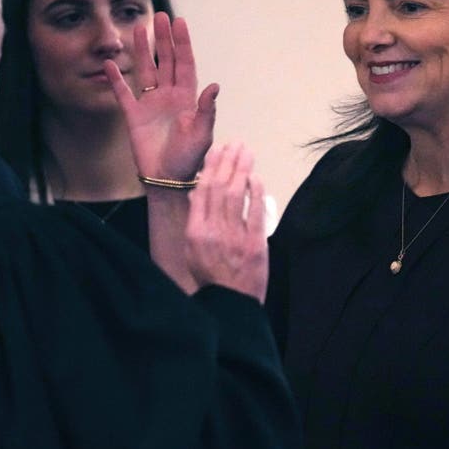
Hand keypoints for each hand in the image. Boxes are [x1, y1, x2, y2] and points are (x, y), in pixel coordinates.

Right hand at [106, 12, 216, 181]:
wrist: (168, 180)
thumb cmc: (189, 159)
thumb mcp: (202, 135)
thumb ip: (206, 110)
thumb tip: (214, 85)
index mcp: (187, 98)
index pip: (185, 64)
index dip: (182, 43)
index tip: (179, 22)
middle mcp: (169, 96)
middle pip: (165, 61)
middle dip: (163, 39)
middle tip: (159, 16)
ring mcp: (150, 105)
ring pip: (145, 71)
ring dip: (141, 51)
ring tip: (137, 29)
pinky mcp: (134, 116)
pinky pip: (123, 94)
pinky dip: (116, 79)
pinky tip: (110, 64)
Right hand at [185, 143, 267, 300]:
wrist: (230, 304)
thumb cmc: (211, 278)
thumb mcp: (193, 249)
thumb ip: (195, 220)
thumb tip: (197, 194)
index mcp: (195, 232)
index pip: (202, 191)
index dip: (210, 167)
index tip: (217, 150)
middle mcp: (212, 231)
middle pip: (219, 187)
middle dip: (227, 162)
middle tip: (235, 144)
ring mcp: (234, 237)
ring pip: (237, 195)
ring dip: (242, 170)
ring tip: (246, 152)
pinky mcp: (254, 244)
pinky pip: (255, 212)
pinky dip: (256, 192)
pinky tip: (256, 177)